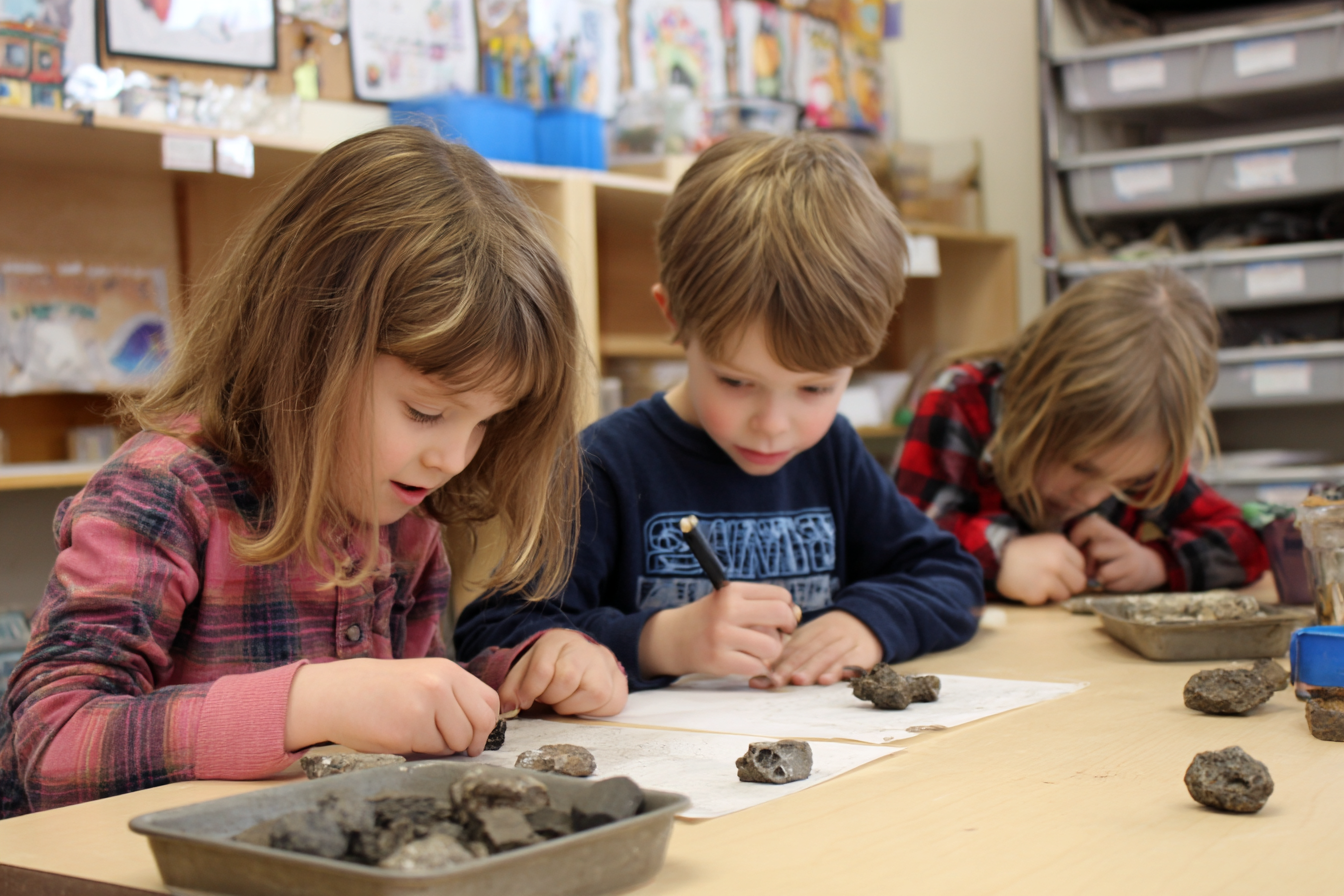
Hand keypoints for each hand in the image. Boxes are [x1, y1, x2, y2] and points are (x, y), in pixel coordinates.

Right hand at [284, 657, 498, 755]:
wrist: (336, 694)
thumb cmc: (380, 691)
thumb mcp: (422, 680)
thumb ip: (452, 696)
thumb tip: (480, 729)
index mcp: (447, 671)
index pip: (489, 701)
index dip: (485, 724)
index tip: (473, 736)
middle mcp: (440, 684)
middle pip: (481, 723)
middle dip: (471, 741)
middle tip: (456, 747)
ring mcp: (426, 705)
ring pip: (458, 741)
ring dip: (443, 747)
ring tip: (418, 735)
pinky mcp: (409, 728)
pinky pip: (433, 751)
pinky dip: (422, 751)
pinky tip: (401, 737)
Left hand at [498, 630, 628, 716]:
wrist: (583, 659)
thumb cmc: (551, 667)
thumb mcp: (527, 668)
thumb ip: (513, 687)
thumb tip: (507, 708)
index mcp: (558, 641)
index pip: (542, 669)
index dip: (528, 691)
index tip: (524, 701)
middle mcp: (585, 649)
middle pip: (565, 681)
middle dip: (551, 697)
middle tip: (548, 697)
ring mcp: (606, 665)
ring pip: (590, 693)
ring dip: (570, 705)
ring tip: (564, 699)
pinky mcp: (619, 685)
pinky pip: (606, 705)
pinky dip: (589, 711)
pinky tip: (580, 703)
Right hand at [638, 581, 798, 678]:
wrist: (673, 639)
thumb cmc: (711, 619)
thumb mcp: (730, 601)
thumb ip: (761, 605)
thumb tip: (796, 614)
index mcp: (732, 591)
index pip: (780, 595)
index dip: (787, 609)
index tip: (780, 619)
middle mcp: (727, 610)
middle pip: (780, 615)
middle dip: (788, 627)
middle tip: (781, 634)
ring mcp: (722, 636)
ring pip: (773, 646)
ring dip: (772, 652)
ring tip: (759, 650)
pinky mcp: (719, 660)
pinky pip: (758, 666)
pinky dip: (758, 667)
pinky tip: (746, 662)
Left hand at [753, 610, 881, 687]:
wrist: (869, 621)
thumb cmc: (832, 637)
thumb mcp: (812, 638)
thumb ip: (790, 653)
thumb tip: (761, 671)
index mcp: (811, 631)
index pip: (792, 646)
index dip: (777, 661)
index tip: (763, 676)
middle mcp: (827, 634)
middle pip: (806, 651)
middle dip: (790, 667)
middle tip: (776, 680)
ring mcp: (846, 642)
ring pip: (826, 655)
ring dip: (811, 668)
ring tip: (798, 680)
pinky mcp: (863, 652)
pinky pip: (850, 661)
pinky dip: (838, 670)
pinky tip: (827, 680)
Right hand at [997, 533, 1086, 604]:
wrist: (995, 560)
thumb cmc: (1024, 554)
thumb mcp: (1046, 544)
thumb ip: (1066, 555)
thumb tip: (1085, 576)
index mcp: (1060, 544)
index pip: (1082, 566)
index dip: (1072, 571)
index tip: (1060, 572)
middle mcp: (1056, 559)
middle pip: (1079, 583)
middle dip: (1067, 585)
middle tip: (1051, 582)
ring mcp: (1046, 576)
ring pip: (1065, 595)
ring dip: (1053, 593)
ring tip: (1038, 584)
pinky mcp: (1036, 592)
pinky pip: (1047, 601)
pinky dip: (1038, 598)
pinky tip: (1028, 588)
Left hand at [1069, 515, 1166, 592]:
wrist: (1146, 566)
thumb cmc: (1111, 556)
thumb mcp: (1098, 542)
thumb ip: (1080, 542)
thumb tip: (1062, 553)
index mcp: (1107, 529)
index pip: (1088, 524)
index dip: (1076, 536)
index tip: (1076, 546)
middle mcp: (1121, 539)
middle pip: (1095, 550)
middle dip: (1088, 563)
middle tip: (1089, 567)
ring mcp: (1130, 556)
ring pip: (1103, 570)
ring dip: (1097, 577)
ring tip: (1100, 574)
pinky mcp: (1134, 573)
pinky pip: (1112, 583)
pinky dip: (1106, 584)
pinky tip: (1111, 580)